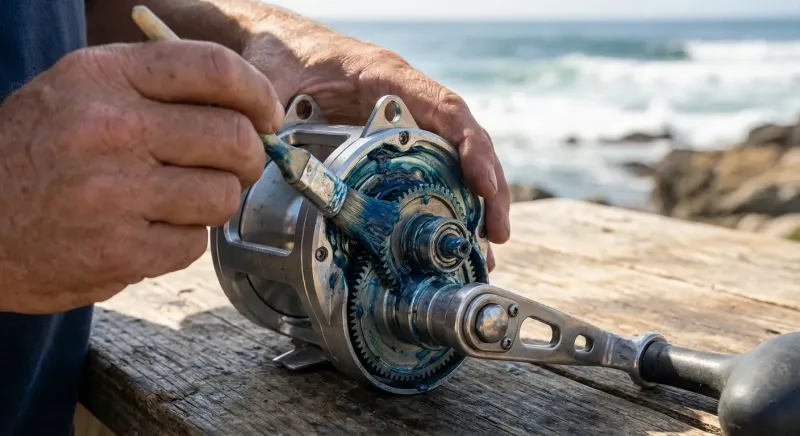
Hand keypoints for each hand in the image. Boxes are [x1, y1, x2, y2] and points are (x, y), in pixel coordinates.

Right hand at [0, 40, 281, 313]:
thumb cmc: (31, 153)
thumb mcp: (79, 91)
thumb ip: (156, 89)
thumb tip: (247, 107)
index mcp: (103, 77)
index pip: (215, 69)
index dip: (258, 93)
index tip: (266, 114)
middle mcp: (110, 129)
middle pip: (235, 137)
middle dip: (249, 155)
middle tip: (236, 164)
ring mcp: (115, 193)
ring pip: (223, 195)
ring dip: (214, 201)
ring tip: (177, 200)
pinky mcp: (119, 251)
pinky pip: (193, 244)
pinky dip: (182, 240)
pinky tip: (147, 230)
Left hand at [244, 38, 510, 270]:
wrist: (273, 44)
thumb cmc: (280, 55)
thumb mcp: (270, 81)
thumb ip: (267, 115)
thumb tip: (262, 160)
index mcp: (385, 77)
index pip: (446, 111)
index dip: (472, 149)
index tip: (485, 187)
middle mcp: (405, 100)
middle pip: (462, 142)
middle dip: (486, 189)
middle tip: (495, 236)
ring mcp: (402, 121)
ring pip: (450, 160)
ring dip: (469, 204)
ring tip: (479, 253)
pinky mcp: (391, 140)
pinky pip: (428, 168)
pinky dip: (442, 200)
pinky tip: (444, 235)